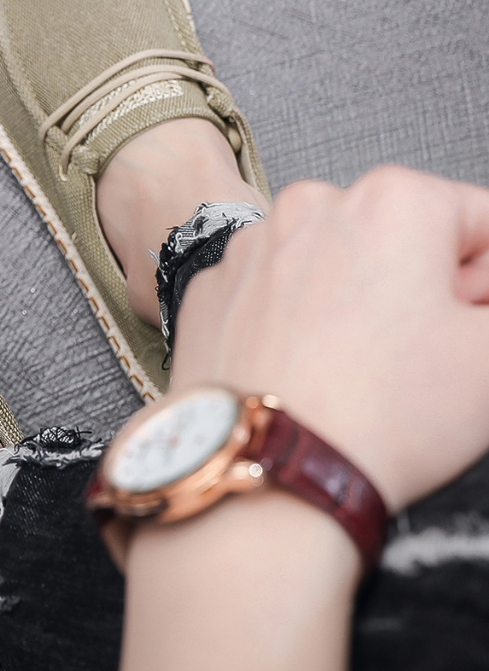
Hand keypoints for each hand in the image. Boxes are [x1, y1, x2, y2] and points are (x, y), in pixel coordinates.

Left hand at [169, 165, 488, 513]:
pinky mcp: (209, 292)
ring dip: (356, 302)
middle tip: (422, 355)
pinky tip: (306, 371)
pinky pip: (272, 295)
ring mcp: (248, 249)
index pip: (481, 221)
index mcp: (393, 200)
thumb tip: (484, 301)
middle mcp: (309, 207)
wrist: (265, 470)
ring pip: (331, 265)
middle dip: (424, 287)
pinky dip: (294, 322)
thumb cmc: (379, 417)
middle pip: (400, 236)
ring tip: (359, 371)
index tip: (477, 323)